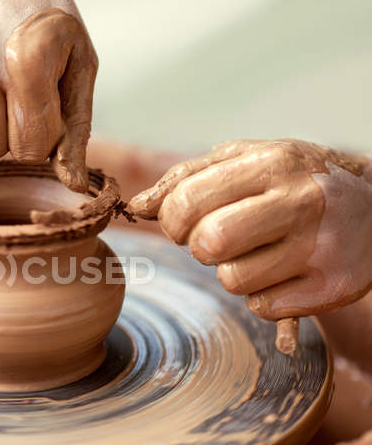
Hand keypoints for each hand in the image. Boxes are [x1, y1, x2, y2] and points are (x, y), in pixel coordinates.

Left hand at [129, 139, 371, 319]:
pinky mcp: (331, 287)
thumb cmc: (292, 183)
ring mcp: (319, 247)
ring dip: (232, 271)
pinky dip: (260, 295)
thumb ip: (186, 178)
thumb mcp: (245, 161)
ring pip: (231, 281)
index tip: (182, 222)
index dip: (171, 220)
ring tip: (258, 252)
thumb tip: (137, 207)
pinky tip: (282, 271)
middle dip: (198, 247)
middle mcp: (300, 201)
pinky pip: (261, 307)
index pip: (187, 201)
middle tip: (214, 239)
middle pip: (207, 244)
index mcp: (271, 163)